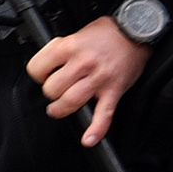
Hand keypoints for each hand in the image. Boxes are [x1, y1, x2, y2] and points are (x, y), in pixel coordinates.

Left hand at [26, 15, 152, 147]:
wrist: (136, 32)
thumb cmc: (106, 33)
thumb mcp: (76, 33)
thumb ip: (60, 49)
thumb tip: (47, 64)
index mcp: (68, 47)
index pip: (37, 69)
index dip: (37, 74)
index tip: (43, 75)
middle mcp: (82, 64)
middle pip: (52, 89)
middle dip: (50, 92)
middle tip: (55, 90)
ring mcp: (98, 79)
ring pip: (70, 102)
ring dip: (61, 109)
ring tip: (59, 108)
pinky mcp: (113, 90)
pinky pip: (104, 115)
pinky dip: (96, 129)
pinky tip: (89, 139)